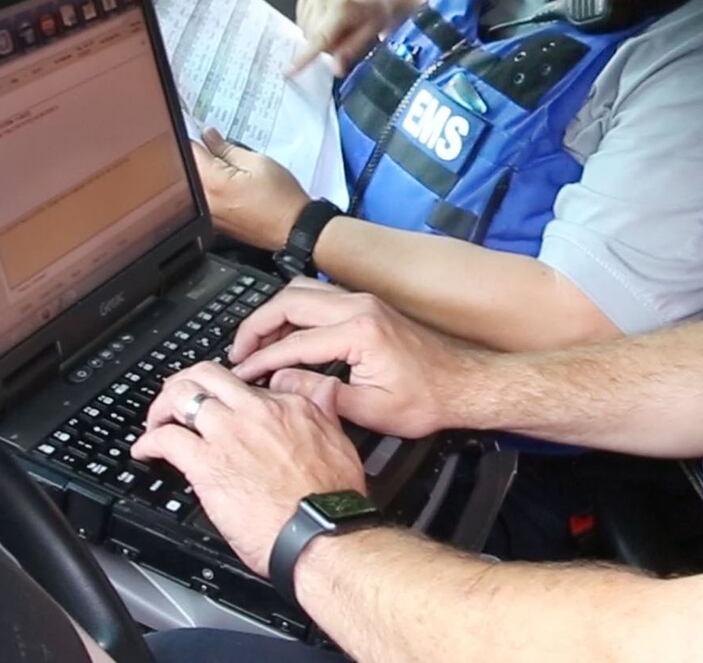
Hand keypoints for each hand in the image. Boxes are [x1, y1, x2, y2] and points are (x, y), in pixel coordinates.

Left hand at [131, 362, 365, 576]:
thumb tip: (325, 388)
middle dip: (184, 383)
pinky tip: (144, 450)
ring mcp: (228, 434)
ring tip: (156, 422)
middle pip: (206, 375)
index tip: (218, 407)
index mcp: (287, 406)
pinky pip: (166, 438)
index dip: (226, 394)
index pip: (244, 384)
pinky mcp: (206, 462)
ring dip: (161, 408)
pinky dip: (148, 441)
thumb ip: (325, 410)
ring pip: (181, 396)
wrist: (318, 533)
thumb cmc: (330, 500)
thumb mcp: (339, 442)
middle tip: (175, 400)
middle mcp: (254, 412)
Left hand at [192, 128, 307, 249]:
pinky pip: (204, 199)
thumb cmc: (282, 198)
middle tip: (222, 150)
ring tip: (233, 171)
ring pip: (195, 184)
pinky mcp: (215, 223)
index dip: (197, 136)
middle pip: (189, 168)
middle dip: (201, 154)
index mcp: (213, 182)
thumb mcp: (257, 162)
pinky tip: (233, 187)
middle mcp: (205, 201)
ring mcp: (208, 215)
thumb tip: (208, 136)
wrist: (295, 229)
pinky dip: (214, 189)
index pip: (189, 150)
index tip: (206, 132)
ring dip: (207, 172)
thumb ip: (226, 148)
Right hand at [230, 278, 475, 438]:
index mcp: (359, 331)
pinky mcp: (366, 306)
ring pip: (302, 292)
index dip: (261, 360)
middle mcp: (359, 307)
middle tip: (238, 351)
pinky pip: (319, 297)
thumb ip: (319, 396)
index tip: (242, 374)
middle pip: (289, 301)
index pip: (294, 342)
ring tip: (256, 343)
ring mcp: (363, 302)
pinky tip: (286, 336)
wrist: (464, 384)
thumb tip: (280, 384)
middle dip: (257, 324)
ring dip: (274, 313)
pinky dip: (295, 311)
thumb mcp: (370, 410)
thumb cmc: (427, 398)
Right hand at [290, 0, 429, 76]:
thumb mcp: (373, 31)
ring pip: (303, 26)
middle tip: (344, 37)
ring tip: (339, 23)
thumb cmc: (381, 5)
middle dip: (324, 44)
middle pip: (311, 35)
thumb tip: (336, 70)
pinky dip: (313, 20)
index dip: (305, 56)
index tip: (290, 70)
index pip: (319, 37)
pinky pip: (302, 15)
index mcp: (343, 3)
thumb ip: (351, 50)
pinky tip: (329, 15)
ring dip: (317, 32)